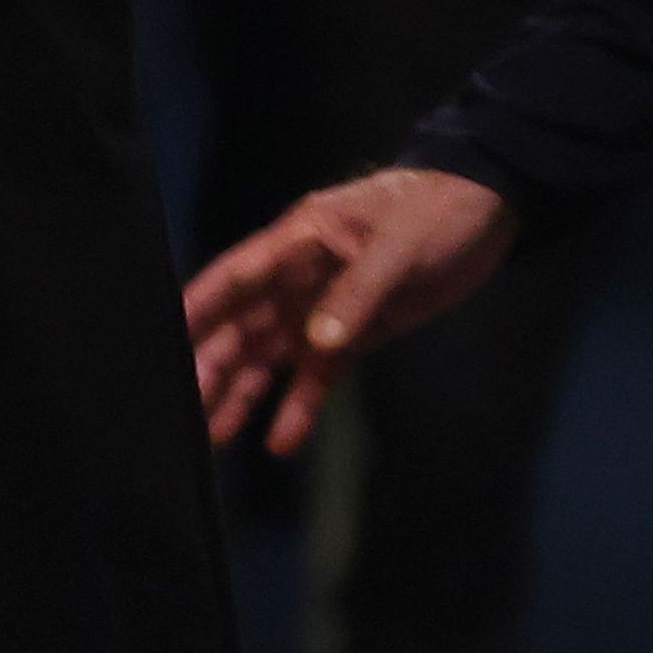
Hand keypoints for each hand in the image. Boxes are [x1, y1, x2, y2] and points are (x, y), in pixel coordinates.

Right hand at [181, 168, 515, 457]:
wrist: (489, 210)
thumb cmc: (435, 212)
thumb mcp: (399, 248)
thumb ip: (358, 294)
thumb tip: (317, 343)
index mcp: (300, 241)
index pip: (236, 276)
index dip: (198, 309)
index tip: (163, 344)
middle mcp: (299, 277)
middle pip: (243, 325)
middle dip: (212, 365)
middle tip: (182, 412)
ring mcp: (325, 307)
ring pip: (271, 355)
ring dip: (243, 393)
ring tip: (213, 438)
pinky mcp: (357, 333)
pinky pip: (318, 374)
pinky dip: (299, 405)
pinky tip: (280, 442)